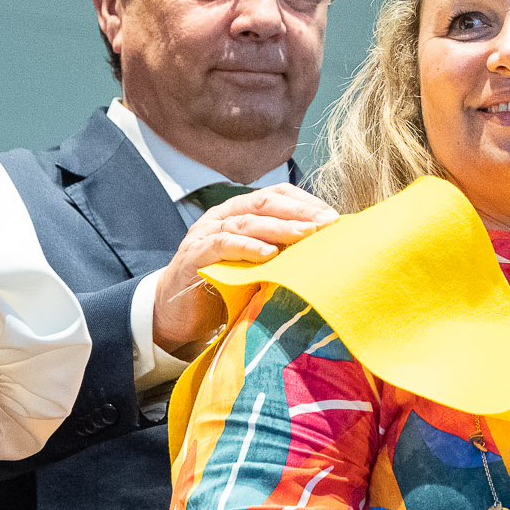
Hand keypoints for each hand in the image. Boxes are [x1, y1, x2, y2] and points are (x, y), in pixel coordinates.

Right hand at [154, 184, 337, 353]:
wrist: (177, 314)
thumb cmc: (223, 288)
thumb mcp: (258, 267)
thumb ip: (282, 255)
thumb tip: (326, 254)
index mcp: (240, 212)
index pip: (276, 194)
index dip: (305, 201)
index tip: (333, 216)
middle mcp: (222, 217)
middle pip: (264, 202)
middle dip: (298, 211)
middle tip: (325, 222)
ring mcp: (205, 234)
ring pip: (245, 221)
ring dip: (278, 227)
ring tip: (304, 234)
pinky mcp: (194, 257)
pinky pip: (222, 246)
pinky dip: (247, 247)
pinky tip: (269, 254)